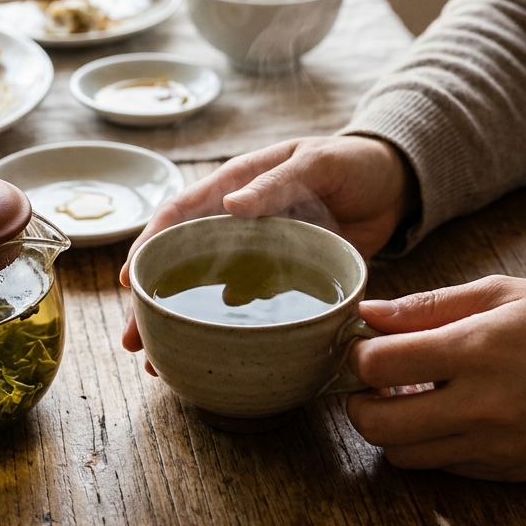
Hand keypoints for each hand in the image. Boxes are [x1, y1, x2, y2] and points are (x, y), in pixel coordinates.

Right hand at [119, 136, 418, 361]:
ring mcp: (256, 257)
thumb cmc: (352, 161)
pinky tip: (206, 361)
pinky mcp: (282, 282)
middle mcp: (236, 226)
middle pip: (179, 265)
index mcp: (234, 188)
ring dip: (178, 327)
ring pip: (205, 294)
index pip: (177, 216)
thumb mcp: (317, 163)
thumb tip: (230, 205)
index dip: (147, 247)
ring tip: (157, 364)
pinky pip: (246, 311)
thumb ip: (277, 183)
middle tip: (132, 342)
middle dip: (150, 303)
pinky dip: (224, 334)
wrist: (396, 186)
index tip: (130, 280)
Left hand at [346, 275, 525, 480]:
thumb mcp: (498, 292)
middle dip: (359, 402)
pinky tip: (446, 414)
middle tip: (373, 383)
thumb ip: (427, 305)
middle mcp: (482, 406)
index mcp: (476, 350)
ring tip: (410, 398)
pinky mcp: (506, 471)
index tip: (365, 346)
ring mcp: (495, 446)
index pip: (378, 365)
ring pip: (403, 455)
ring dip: (392, 428)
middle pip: (378, 425)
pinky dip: (430, 444)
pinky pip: (442, 467)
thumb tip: (369, 313)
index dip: (358, 354)